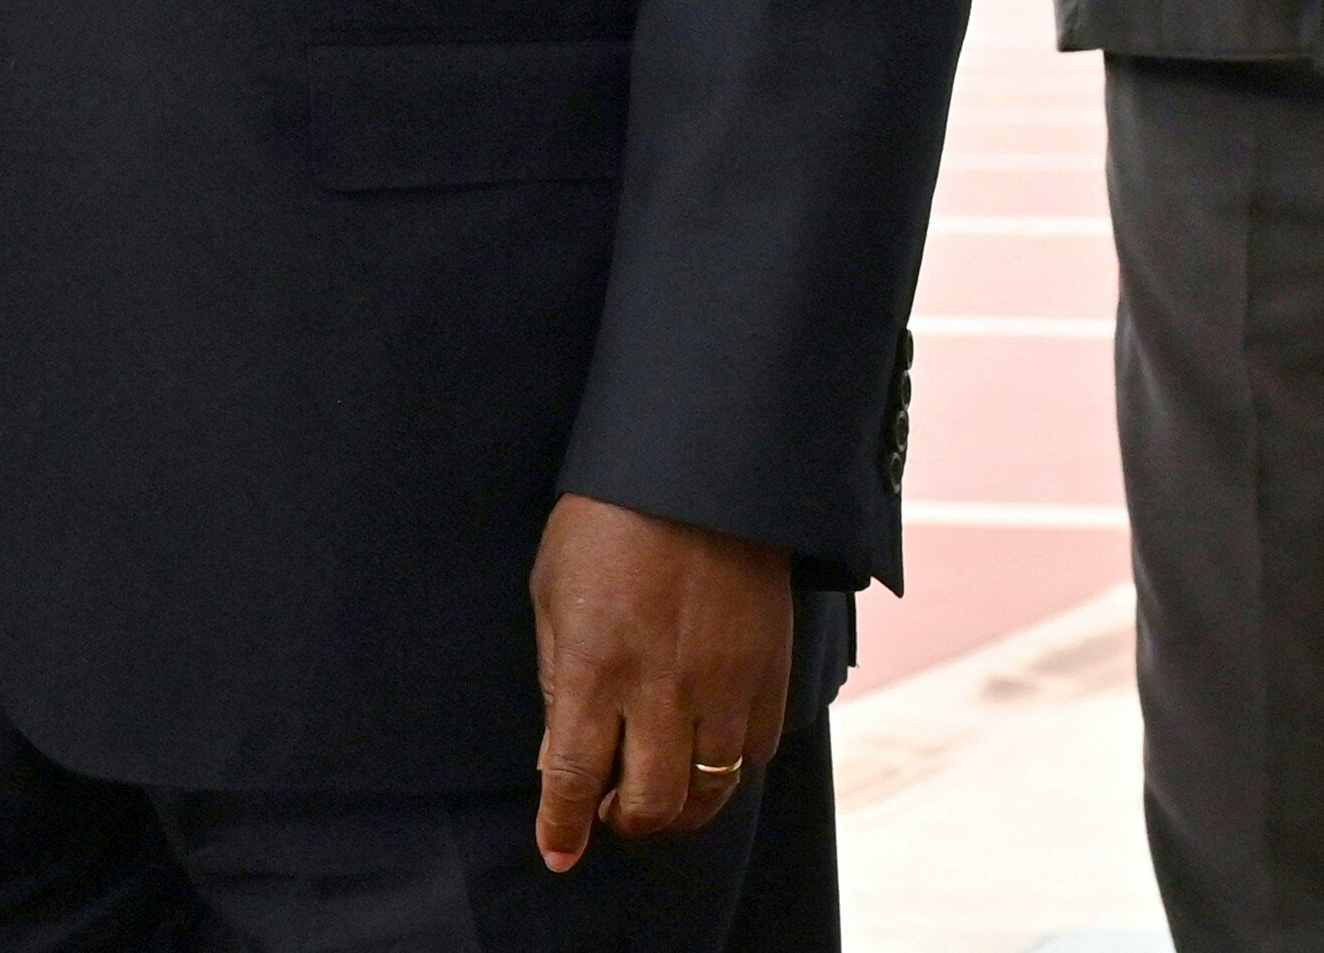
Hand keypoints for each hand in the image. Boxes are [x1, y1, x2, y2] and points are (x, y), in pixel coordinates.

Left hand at [531, 497, 792, 869]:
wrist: (701, 472)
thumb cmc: (609, 522)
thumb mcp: (553, 592)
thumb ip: (554, 678)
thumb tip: (556, 758)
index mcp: (594, 665)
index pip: (574, 776)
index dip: (562, 826)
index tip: (558, 852)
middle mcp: (661, 687)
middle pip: (650, 804)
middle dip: (625, 825)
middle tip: (611, 815)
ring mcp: (723, 685)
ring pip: (709, 792)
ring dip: (679, 810)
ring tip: (659, 796)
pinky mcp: (769, 675)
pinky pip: (755, 756)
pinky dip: (727, 772)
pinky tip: (706, 755)